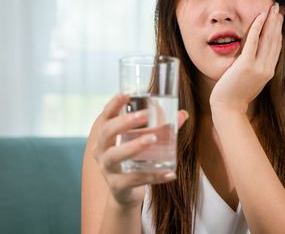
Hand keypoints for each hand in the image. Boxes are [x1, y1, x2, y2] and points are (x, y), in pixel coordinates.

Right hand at [92, 93, 188, 208]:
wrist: (125, 192)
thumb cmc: (134, 159)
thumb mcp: (143, 142)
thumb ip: (161, 128)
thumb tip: (182, 114)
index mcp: (106, 136)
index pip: (106, 116)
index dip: (114, 104)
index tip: (127, 93)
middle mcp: (101, 151)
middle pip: (107, 132)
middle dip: (124, 122)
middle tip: (144, 114)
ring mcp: (107, 169)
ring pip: (115, 156)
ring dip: (133, 146)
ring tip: (153, 139)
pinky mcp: (117, 186)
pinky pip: (134, 180)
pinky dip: (153, 176)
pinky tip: (169, 173)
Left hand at [209, 3, 283, 116]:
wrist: (228, 108)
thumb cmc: (235, 95)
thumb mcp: (251, 80)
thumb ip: (256, 68)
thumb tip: (255, 57)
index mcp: (269, 71)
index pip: (277, 47)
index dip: (279, 31)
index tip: (280, 18)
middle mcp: (267, 68)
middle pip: (275, 40)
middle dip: (278, 22)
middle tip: (279, 6)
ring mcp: (258, 67)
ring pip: (268, 39)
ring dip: (271, 21)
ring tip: (273, 7)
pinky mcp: (246, 65)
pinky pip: (253, 42)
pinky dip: (257, 27)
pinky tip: (260, 16)